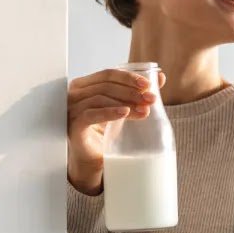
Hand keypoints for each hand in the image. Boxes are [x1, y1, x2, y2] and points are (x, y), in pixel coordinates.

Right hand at [67, 68, 166, 193]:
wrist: (94, 158)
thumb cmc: (105, 131)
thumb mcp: (124, 108)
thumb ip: (138, 92)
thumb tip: (161, 77)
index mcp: (85, 84)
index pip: (108, 74)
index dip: (129, 77)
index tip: (148, 85)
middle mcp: (75, 93)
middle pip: (106, 85)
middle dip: (131, 92)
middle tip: (150, 99)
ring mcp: (72, 109)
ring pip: (100, 98)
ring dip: (125, 102)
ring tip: (144, 111)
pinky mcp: (73, 125)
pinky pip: (91, 115)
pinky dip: (109, 112)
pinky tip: (125, 113)